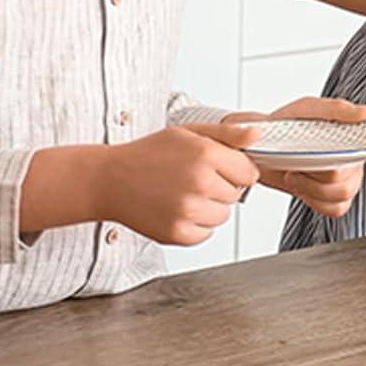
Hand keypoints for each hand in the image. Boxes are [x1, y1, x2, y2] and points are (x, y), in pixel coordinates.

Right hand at [97, 123, 260, 245]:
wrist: (109, 180)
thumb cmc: (147, 154)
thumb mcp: (188, 132)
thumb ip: (227, 134)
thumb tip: (257, 136)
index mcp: (206, 155)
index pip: (249, 172)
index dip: (237, 170)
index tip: (223, 169)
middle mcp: (200, 184)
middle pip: (236, 194)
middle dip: (221, 187)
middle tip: (195, 179)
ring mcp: (188, 210)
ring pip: (223, 215)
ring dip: (210, 207)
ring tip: (184, 194)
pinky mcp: (177, 233)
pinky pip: (206, 234)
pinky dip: (196, 225)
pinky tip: (178, 209)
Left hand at [223, 96, 365, 218]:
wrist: (262, 147)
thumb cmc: (286, 125)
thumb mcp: (307, 109)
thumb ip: (337, 109)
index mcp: (353, 137)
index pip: (362, 154)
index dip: (341, 159)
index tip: (318, 156)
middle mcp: (353, 158)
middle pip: (347, 180)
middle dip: (316, 175)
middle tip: (298, 164)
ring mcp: (345, 179)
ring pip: (342, 196)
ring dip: (313, 189)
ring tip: (296, 175)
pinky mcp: (333, 197)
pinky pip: (337, 209)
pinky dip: (317, 202)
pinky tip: (304, 188)